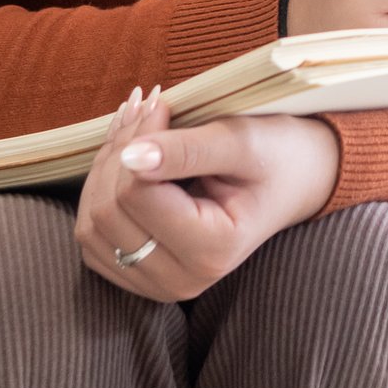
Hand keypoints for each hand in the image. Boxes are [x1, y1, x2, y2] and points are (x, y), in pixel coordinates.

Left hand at [75, 84, 342, 303]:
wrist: (296, 179)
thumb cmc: (276, 154)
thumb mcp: (241, 141)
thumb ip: (187, 150)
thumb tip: (131, 157)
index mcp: (213, 249)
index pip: (137, 195)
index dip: (138, 141)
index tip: (162, 103)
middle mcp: (182, 280)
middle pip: (107, 213)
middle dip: (117, 151)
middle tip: (146, 106)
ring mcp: (158, 284)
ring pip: (90, 227)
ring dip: (103, 169)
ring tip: (137, 125)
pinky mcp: (140, 276)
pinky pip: (93, 238)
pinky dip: (100, 191)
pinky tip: (127, 157)